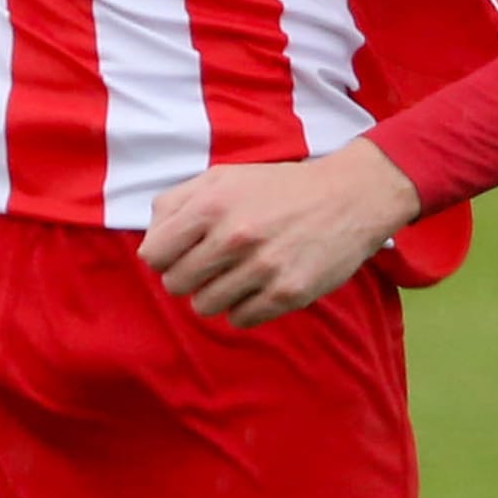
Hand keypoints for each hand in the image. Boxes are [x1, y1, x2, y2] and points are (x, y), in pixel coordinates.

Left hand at [139, 140, 422, 328]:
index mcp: (212, 205)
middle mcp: (234, 237)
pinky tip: (259, 287)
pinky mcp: (286, 294)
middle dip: (188, 277)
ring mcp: (261, 268)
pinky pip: (240, 320)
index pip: (154, 255)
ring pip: (205, 306)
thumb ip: (176, 203)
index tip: (183, 252)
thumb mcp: (222, 178)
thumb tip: (150, 241)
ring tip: (238, 274)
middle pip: (176, 284)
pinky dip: (243, 308)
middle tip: (212, 264)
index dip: (164, 257)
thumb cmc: (277, 189)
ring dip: (216, 294)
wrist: (347, 198)